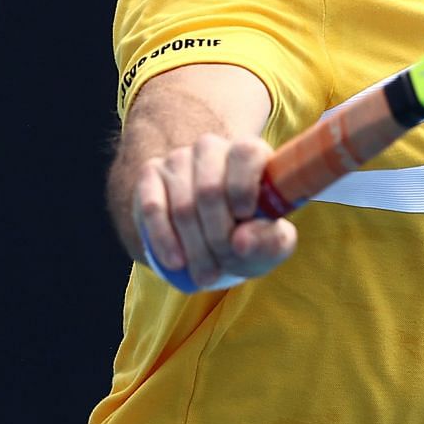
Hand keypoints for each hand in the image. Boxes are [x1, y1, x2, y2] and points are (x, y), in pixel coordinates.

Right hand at [132, 132, 297, 289]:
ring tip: (206, 274)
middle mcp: (212, 149)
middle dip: (218, 236)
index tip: (244, 216)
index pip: (245, 155)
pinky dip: (164, 239)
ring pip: (183, 205)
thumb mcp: (272, 243)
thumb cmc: (249, 234)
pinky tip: (177, 262)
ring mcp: (178, 160)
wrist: (209, 239)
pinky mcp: (150, 176)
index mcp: (249, 153)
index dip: (244, 186)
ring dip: (195, 247)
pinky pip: (153, 208)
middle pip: (210, 189)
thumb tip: (241, 241)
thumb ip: (271, 241)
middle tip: (224, 265)